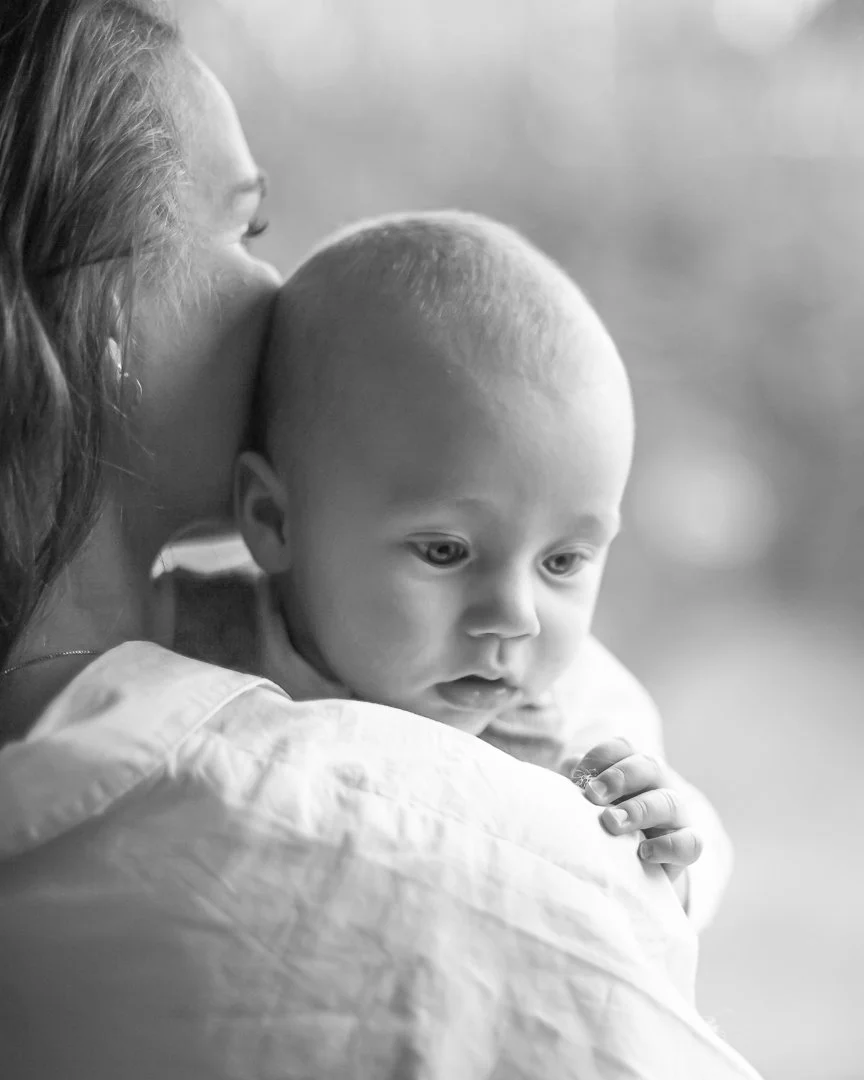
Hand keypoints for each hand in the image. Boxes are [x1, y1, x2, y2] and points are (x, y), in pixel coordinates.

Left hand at [564, 737, 702, 884]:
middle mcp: (660, 783)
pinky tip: (644, 852)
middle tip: (593, 795)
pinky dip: (668, 846)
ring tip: (611, 822)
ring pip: (669, 801)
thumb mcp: (598, 799)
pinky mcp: (689, 844)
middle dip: (619, 777)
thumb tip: (570, 764)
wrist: (650, 858)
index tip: (575, 778)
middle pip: (648, 765)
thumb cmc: (614, 819)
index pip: (622, 748)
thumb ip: (584, 782)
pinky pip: (690, 842)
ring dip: (638, 810)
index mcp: (635, 766)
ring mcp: (678, 813)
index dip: (598, 757)